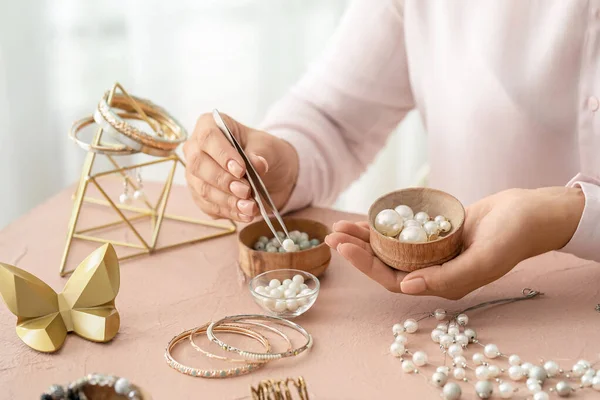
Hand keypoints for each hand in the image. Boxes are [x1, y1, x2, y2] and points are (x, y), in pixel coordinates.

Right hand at [183, 113, 298, 221]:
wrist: (270, 172)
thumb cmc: (263, 151)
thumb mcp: (268, 146)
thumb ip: (261, 153)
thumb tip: (258, 164)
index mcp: (209, 126)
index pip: (208, 138)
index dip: (222, 154)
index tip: (241, 169)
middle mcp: (195, 149)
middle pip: (198, 165)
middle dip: (223, 181)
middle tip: (246, 191)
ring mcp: (195, 174)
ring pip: (202, 189)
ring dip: (227, 201)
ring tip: (250, 207)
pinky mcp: (200, 196)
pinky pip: (209, 206)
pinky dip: (229, 212)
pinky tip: (246, 214)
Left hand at [325, 187, 583, 298]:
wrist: (530, 213)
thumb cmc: (511, 236)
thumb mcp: (483, 259)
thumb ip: (448, 277)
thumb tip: (407, 288)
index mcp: (442, 284)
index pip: (394, 280)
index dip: (366, 265)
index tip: (343, 246)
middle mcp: (433, 271)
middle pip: (386, 264)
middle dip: (357, 251)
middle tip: (332, 234)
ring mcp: (433, 252)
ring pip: (391, 248)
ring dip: (365, 238)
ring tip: (340, 225)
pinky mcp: (434, 234)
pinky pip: (403, 232)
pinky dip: (385, 225)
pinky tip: (367, 218)